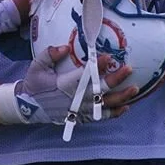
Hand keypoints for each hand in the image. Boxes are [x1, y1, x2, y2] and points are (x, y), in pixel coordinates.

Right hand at [0, 46, 133, 124]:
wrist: (29, 107)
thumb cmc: (34, 84)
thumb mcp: (37, 66)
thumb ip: (50, 54)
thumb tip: (66, 47)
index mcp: (64, 84)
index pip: (85, 75)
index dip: (98, 66)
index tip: (109, 57)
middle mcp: (76, 98)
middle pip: (100, 90)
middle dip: (116, 79)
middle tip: (129, 69)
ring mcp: (80, 110)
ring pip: (105, 104)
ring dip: (121, 97)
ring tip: (134, 88)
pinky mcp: (82, 117)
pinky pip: (102, 116)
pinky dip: (115, 113)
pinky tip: (126, 106)